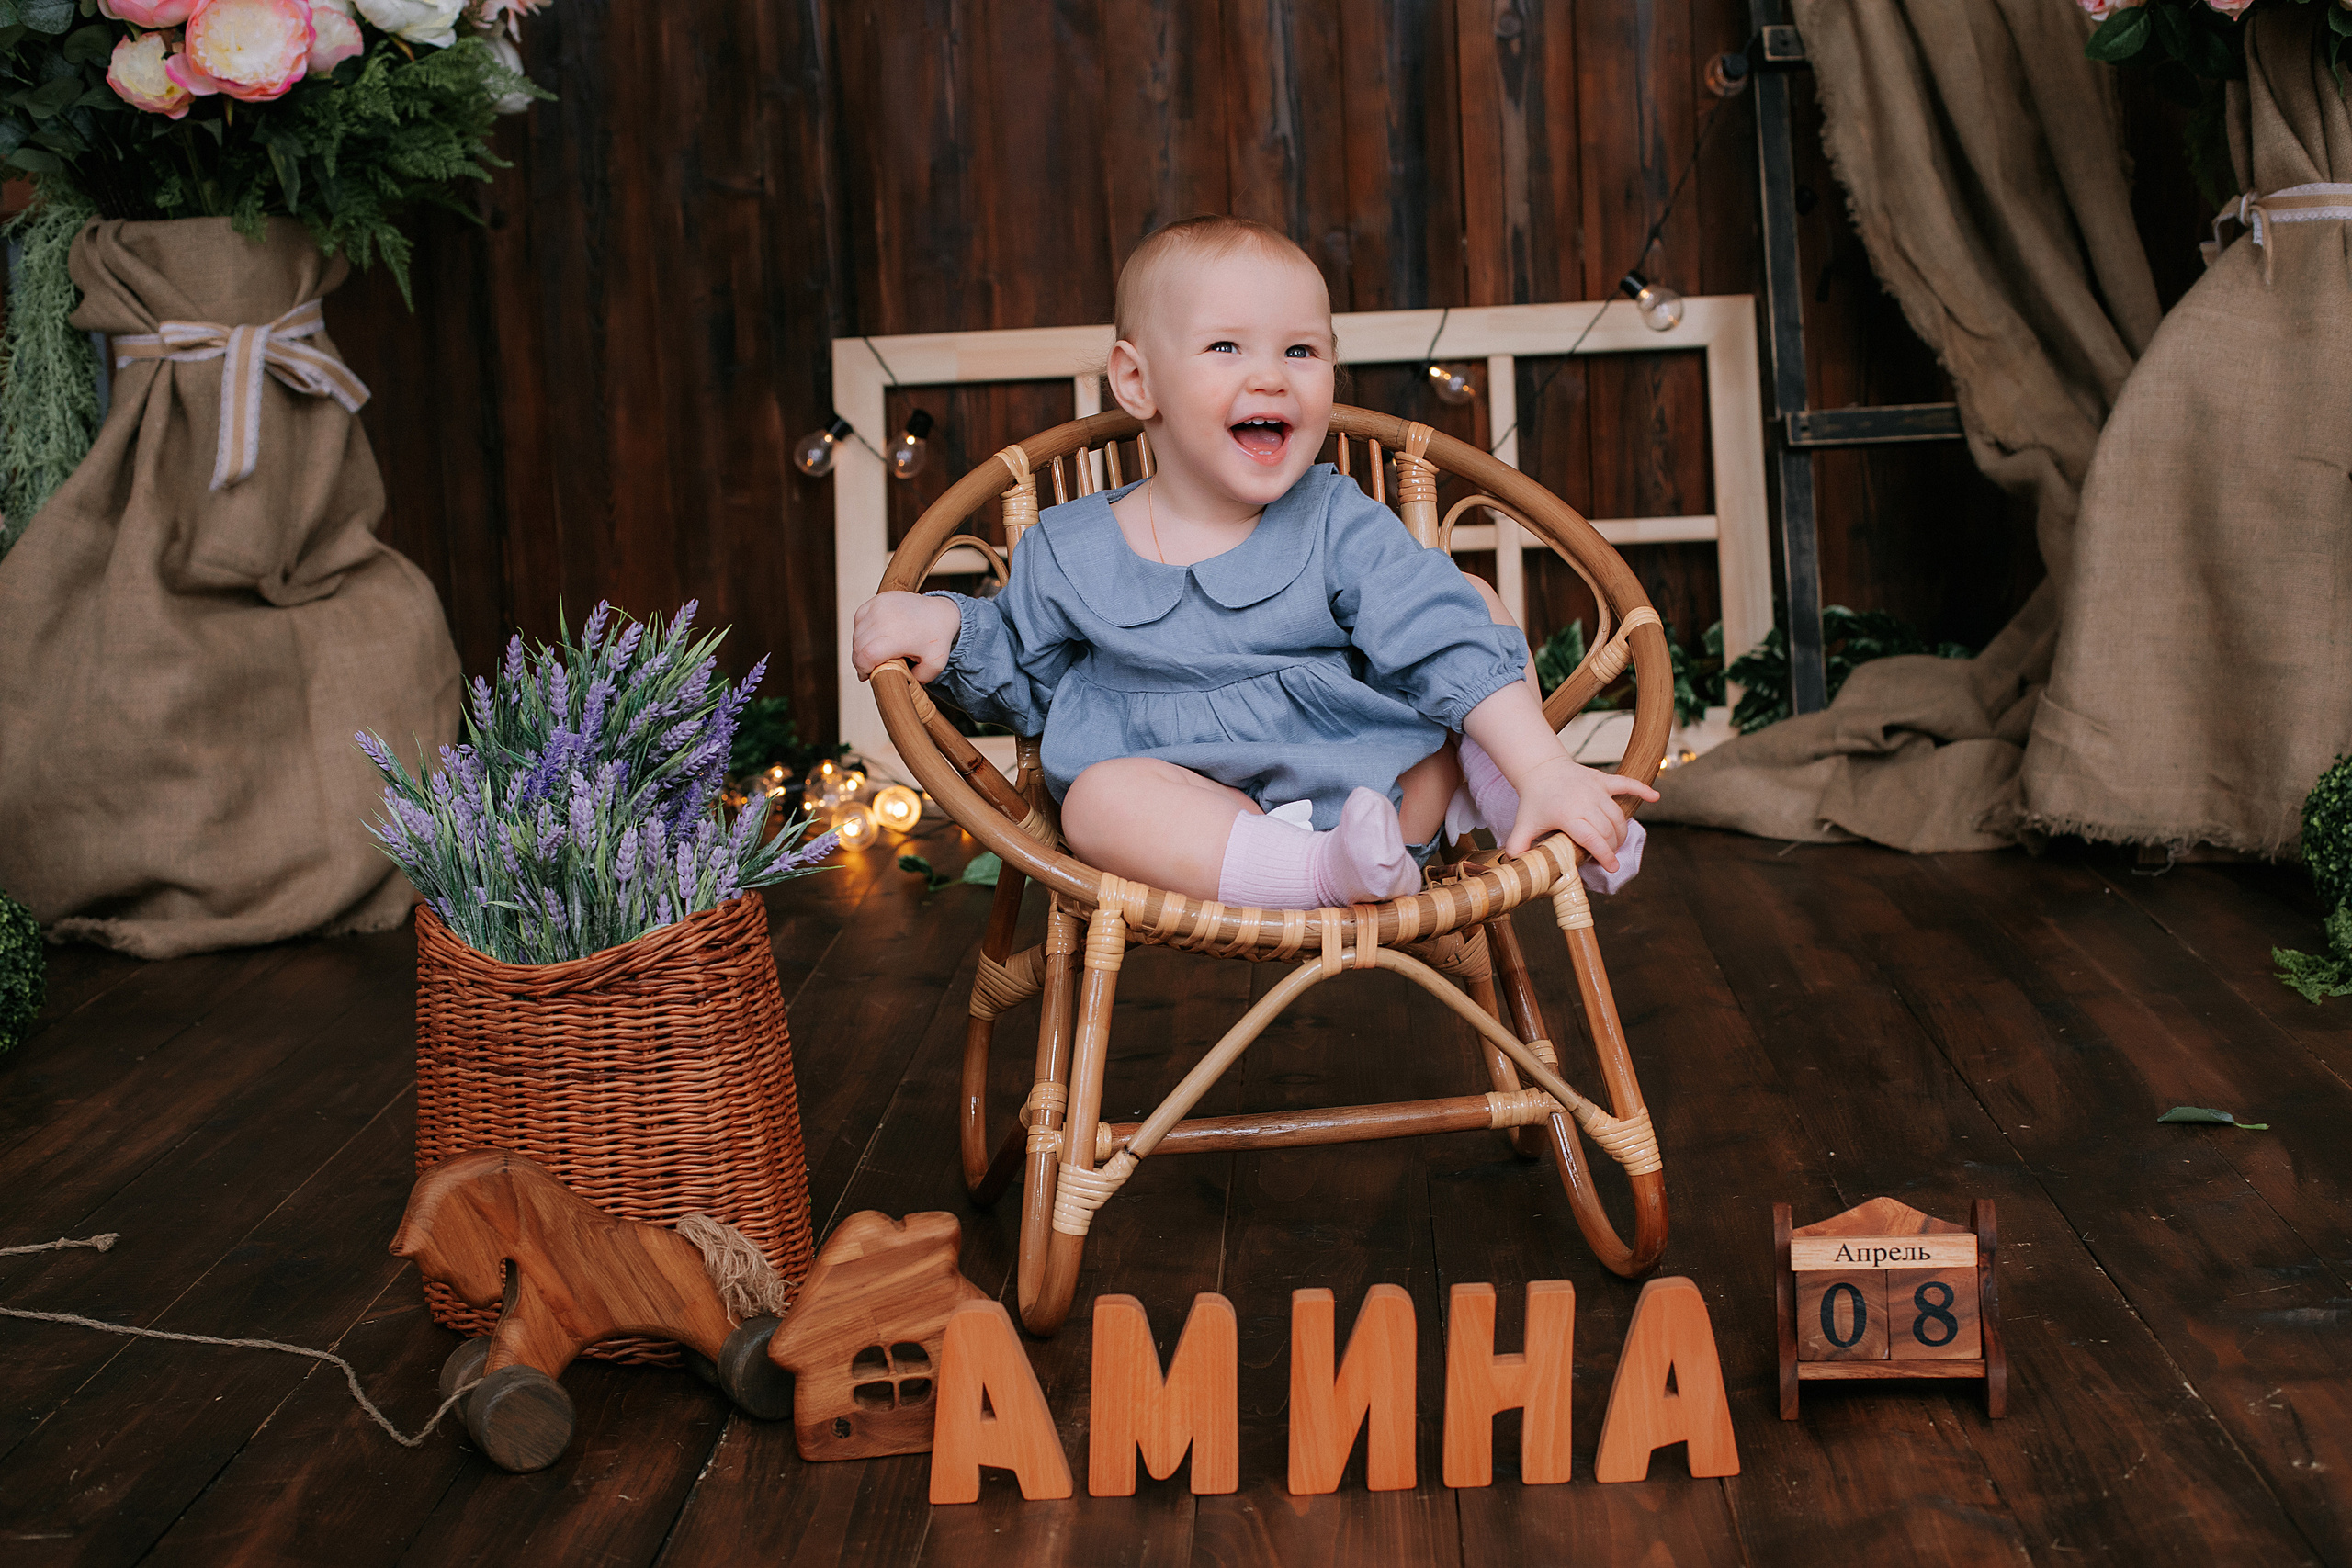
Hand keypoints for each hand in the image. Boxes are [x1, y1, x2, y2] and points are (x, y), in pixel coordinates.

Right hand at [851, 591, 961, 681]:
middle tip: (869, 667)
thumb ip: (916, 680)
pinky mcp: (878, 599)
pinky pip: (859, 619)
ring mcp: (880, 606)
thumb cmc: (937, 638)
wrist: (941, 612)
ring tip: (871, 654)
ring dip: (860, 646)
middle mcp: (885, 618)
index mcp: (897, 636)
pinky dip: (861, 630)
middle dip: (860, 660)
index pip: (866, 656)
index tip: (866, 675)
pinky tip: (871, 638)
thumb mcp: (934, 666)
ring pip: (857, 632)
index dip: (862, 669)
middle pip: (859, 646)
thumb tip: (896, 681)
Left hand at [1503, 753, 1658, 864]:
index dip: (1604, 855)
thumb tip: (1515, 866)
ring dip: (1621, 833)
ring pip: (1618, 815)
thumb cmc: (1534, 800)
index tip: (1611, 867)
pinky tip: (1656, 798)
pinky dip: (1643, 789)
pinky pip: (1627, 783)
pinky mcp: (1603, 779)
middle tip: (1608, 856)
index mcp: (1567, 814)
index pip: (1592, 838)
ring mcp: (1596, 789)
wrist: (1541, 768)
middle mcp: (1585, 801)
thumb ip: (1518, 847)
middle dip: (1611, 847)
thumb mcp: (1523, 825)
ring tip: (1615, 844)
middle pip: (1608, 830)